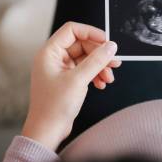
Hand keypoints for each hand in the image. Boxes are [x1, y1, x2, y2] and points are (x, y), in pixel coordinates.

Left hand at [21, 22, 120, 150]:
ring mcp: (60, 69)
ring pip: (85, 58)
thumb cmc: (54, 107)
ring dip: (99, 66)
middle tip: (114, 63)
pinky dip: (95, 75)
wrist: (47, 131)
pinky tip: (101, 84)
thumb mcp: (78, 80)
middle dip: (99, 54)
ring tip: (109, 78)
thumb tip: (111, 46)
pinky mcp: (66, 79)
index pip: (72, 30)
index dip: (91, 33)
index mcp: (49, 52)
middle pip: (82, 45)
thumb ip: (96, 61)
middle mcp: (53, 58)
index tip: (107, 41)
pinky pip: (84, 70)